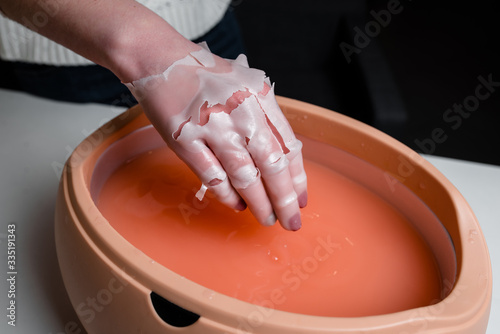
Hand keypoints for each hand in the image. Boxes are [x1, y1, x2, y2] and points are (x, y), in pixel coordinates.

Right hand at [125, 43, 306, 230]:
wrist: (161, 61)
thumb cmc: (206, 76)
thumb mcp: (247, 85)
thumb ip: (266, 116)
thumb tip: (283, 159)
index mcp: (261, 97)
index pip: (288, 146)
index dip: (297, 178)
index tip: (301, 199)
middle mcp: (241, 113)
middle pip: (271, 166)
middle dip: (284, 200)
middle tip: (291, 222)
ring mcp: (213, 128)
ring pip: (245, 177)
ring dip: (259, 203)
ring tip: (267, 219)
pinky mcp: (187, 141)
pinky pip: (213, 177)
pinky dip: (227, 195)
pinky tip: (237, 205)